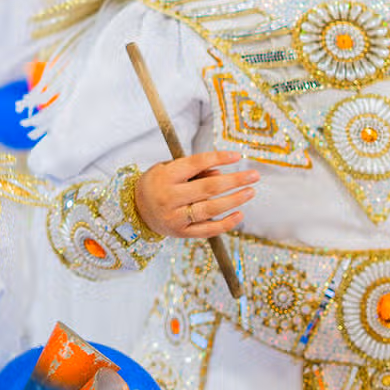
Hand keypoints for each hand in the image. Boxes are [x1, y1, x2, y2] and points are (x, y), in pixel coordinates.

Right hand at [135, 150, 256, 237]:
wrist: (135, 210)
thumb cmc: (157, 185)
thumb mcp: (167, 169)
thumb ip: (193, 170)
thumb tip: (220, 173)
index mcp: (165, 176)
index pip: (196, 163)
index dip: (218, 158)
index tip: (237, 156)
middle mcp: (169, 197)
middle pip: (208, 188)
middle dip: (234, 181)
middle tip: (253, 176)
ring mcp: (175, 217)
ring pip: (210, 209)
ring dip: (234, 200)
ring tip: (250, 192)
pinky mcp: (180, 233)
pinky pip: (207, 230)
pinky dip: (225, 224)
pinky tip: (239, 214)